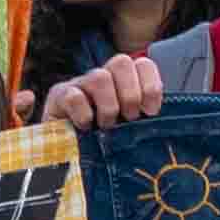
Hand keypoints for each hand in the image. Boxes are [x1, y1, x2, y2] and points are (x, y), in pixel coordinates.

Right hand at [38, 50, 165, 132]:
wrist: (64, 157)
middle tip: (129, 118)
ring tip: (107, 126)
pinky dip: (84, 114)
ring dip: (108, 106)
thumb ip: (145, 122)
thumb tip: (161, 120)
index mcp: (123, 83)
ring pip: (99, 77)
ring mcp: (79, 85)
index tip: (150, 111)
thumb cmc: (103, 144)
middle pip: (121, 62)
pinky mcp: (58, 97)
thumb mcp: (130, 131)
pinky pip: (74, 96)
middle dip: (130, 94)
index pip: (142, 64)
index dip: (151, 85)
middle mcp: (102, 78)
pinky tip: (86, 128)